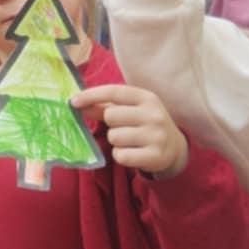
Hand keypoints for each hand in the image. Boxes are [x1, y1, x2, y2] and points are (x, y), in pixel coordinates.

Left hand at [72, 84, 188, 177]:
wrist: (174, 148)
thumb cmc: (145, 124)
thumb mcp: (131, 110)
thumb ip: (105, 106)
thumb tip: (77, 104)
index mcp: (147, 98)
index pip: (114, 91)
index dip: (91, 95)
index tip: (73, 102)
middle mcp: (154, 114)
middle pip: (111, 116)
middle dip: (110, 124)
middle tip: (123, 128)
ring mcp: (156, 136)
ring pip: (114, 137)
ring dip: (116, 141)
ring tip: (129, 141)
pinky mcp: (155, 156)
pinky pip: (120, 156)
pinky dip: (121, 156)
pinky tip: (132, 153)